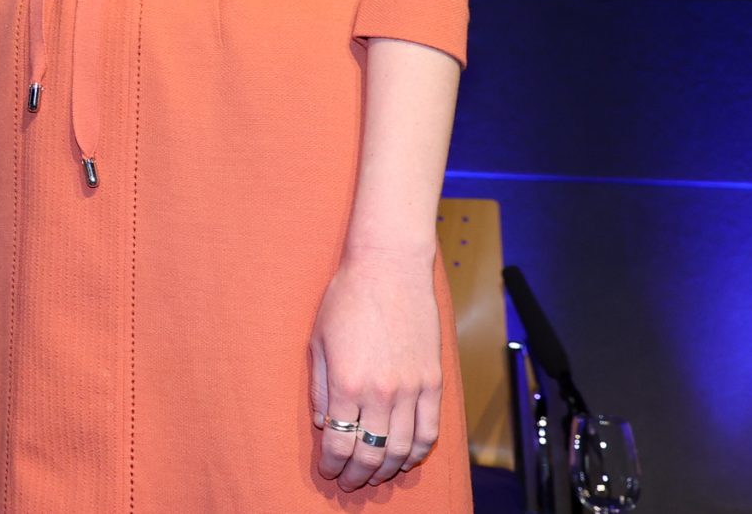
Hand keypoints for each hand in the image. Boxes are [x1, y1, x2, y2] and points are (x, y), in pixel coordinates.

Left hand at [310, 244, 443, 487]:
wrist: (388, 269)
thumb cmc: (346, 299)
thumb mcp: (318, 341)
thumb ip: (320, 388)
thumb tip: (324, 424)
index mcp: (347, 382)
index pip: (340, 441)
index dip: (333, 463)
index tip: (328, 469)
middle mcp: (381, 391)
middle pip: (372, 452)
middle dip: (358, 473)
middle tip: (349, 482)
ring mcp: (411, 388)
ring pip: (404, 448)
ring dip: (387, 468)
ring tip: (374, 474)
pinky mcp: (432, 381)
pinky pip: (430, 430)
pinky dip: (418, 451)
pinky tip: (406, 458)